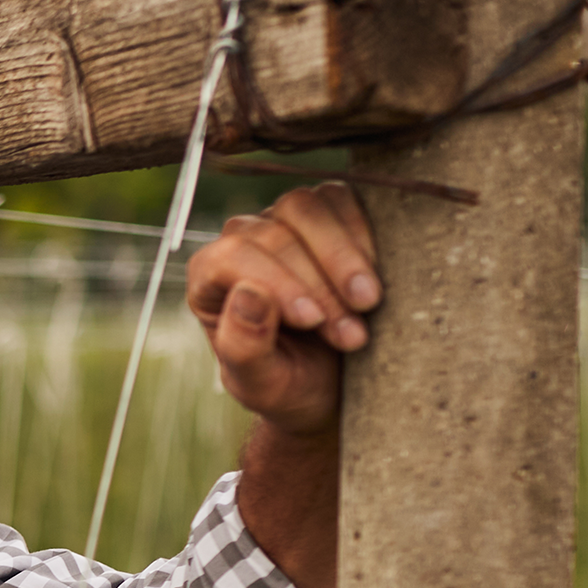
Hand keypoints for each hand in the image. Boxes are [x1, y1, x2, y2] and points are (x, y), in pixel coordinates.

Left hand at [185, 183, 381, 437]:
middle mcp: (243, 241)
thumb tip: (248, 294)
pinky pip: (343, 199)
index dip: (276, 283)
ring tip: (369, 304)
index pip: (232, 257)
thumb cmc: (289, 386)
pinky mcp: (327, 213)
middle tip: (353, 335)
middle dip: (320, 285)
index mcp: (209, 278)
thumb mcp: (261, 385)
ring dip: (344, 256)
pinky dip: (365, 234)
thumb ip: (243, 347)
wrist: (334, 388)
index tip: (313, 321)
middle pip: (276, 233)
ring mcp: (284, 221)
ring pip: (308, 207)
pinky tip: (378, 277)